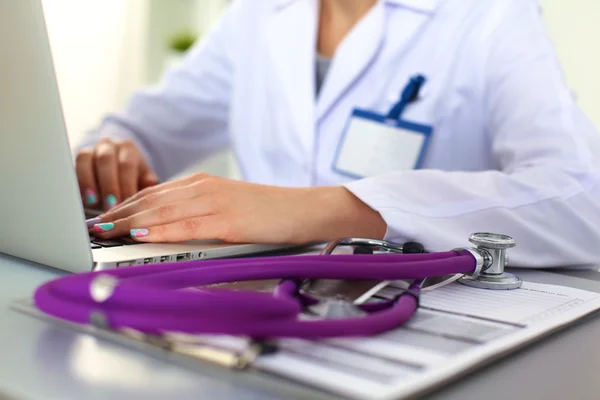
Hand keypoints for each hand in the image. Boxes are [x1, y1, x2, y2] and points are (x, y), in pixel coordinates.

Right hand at [75, 139, 158, 210]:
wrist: (113, 168)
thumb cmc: (131, 178)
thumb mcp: (142, 178)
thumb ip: (146, 181)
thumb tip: (150, 183)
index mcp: (127, 148)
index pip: (127, 164)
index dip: (126, 184)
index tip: (127, 203)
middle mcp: (108, 145)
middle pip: (106, 160)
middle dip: (108, 184)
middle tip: (111, 206)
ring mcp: (89, 150)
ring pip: (85, 160)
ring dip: (89, 183)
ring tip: (93, 203)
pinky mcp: (75, 161)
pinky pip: (72, 167)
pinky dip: (77, 183)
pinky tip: (81, 198)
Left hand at [92, 173, 385, 243]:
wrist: (306, 209)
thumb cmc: (270, 211)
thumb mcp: (230, 208)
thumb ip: (201, 214)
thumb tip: (173, 227)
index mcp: (204, 185)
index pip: (156, 193)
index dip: (127, 206)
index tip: (106, 218)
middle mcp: (205, 188)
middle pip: (153, 199)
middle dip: (120, 213)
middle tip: (95, 226)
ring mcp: (217, 202)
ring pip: (164, 209)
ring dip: (131, 220)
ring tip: (106, 231)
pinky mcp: (229, 219)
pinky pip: (188, 224)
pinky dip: (162, 228)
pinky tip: (142, 233)